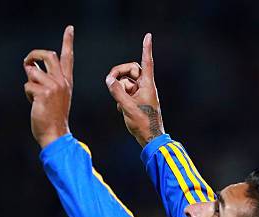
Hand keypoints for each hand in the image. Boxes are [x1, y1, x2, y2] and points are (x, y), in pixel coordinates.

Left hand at [23, 25, 73, 147]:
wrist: (56, 135)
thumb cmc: (52, 118)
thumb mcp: (53, 96)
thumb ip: (46, 80)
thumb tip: (31, 67)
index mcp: (66, 83)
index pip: (68, 58)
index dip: (68, 42)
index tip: (70, 29)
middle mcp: (62, 82)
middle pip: (48, 55)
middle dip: (34, 56)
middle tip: (28, 63)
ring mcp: (54, 87)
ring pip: (33, 73)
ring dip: (29, 84)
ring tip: (36, 99)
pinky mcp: (44, 93)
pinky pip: (28, 86)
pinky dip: (28, 96)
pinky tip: (36, 105)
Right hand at [105, 33, 164, 147]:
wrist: (150, 139)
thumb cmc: (143, 123)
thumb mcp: (127, 107)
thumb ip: (116, 91)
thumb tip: (108, 79)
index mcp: (147, 85)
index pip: (146, 62)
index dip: (146, 48)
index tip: (148, 36)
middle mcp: (145, 87)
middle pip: (131, 70)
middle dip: (120, 74)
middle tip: (109, 81)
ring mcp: (141, 94)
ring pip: (126, 83)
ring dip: (119, 90)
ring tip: (120, 104)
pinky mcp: (137, 102)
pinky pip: (125, 94)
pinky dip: (121, 99)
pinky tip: (122, 110)